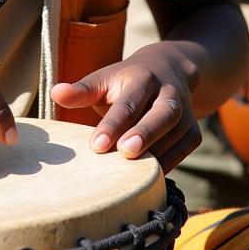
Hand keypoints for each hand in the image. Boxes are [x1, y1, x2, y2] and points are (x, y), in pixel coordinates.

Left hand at [50, 43, 200, 172]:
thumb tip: (55, 93)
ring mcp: (185, 113)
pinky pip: (183, 151)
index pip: (128, 102)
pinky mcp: (193, 132)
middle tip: (125, 153)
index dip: (112, 124)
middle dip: (145, 133)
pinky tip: (146, 179)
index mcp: (142, 78)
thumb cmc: (126, 81)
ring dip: (156, 154)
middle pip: (162, 114)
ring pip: (176, 135)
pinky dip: (168, 164)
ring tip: (132, 175)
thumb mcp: (104, 79)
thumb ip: (82, 90)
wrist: (169, 70)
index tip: (96, 146)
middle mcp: (168, 93)